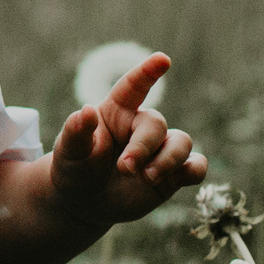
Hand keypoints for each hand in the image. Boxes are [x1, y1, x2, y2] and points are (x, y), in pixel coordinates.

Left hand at [48, 51, 206, 226]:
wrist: (84, 203)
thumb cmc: (74, 169)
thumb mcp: (68, 152)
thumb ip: (76, 131)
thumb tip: (85, 111)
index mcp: (116, 112)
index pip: (133, 87)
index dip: (147, 72)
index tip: (162, 59)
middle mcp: (141, 127)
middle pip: (156, 124)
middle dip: (143, 146)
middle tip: (125, 168)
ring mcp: (159, 150)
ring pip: (181, 142)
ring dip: (168, 160)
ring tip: (147, 178)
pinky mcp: (172, 174)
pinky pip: (195, 166)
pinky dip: (195, 169)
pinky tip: (183, 176)